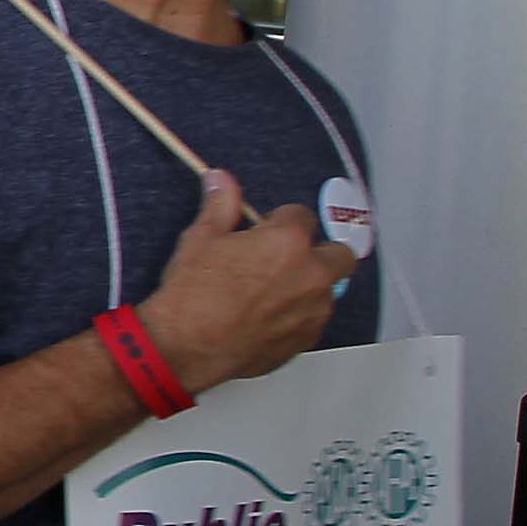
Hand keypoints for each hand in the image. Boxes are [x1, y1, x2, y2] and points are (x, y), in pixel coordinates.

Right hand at [140, 171, 355, 396]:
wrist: (186, 345)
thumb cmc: (194, 294)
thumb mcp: (202, 238)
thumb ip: (222, 205)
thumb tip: (222, 180)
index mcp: (289, 241)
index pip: (303, 215)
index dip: (281, 221)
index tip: (265, 229)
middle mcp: (312, 274)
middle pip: (340, 253)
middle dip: (318, 252)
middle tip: (285, 258)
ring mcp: (314, 310)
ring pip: (329, 289)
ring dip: (310, 284)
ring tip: (271, 291)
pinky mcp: (307, 339)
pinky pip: (314, 319)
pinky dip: (299, 314)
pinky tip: (267, 315)